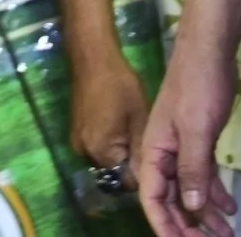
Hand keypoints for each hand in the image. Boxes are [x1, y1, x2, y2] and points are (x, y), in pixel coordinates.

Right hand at [69, 51, 149, 186]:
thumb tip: (153, 181)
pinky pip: (99, 148)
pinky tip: (123, 128)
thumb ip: (143, 153)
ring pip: (108, 160)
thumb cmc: (120, 85)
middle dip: (134, 164)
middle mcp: (84, 152)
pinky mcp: (77, 132)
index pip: (128, 180)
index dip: (147, 173)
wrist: (91, 58)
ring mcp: (78, 142)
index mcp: (101, 152)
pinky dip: (113, 144)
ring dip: (123, 154)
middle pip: (116, 172)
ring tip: (138, 136)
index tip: (163, 164)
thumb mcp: (139, 119)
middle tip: (152, 147)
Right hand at [139, 42, 239, 235]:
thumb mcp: (196, 131)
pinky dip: (215, 194)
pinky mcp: (198, 142)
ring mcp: (180, 148)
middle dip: (188, 225)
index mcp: (153, 152)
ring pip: (189, 190)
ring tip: (228, 234)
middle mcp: (162, 154)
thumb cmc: (197, 89)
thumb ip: (192, 169)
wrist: (209, 53)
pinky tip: (231, 207)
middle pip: (171, 199)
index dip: (166, 226)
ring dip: (205, 214)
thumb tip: (193, 207)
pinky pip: (203, 176)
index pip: (153, 199)